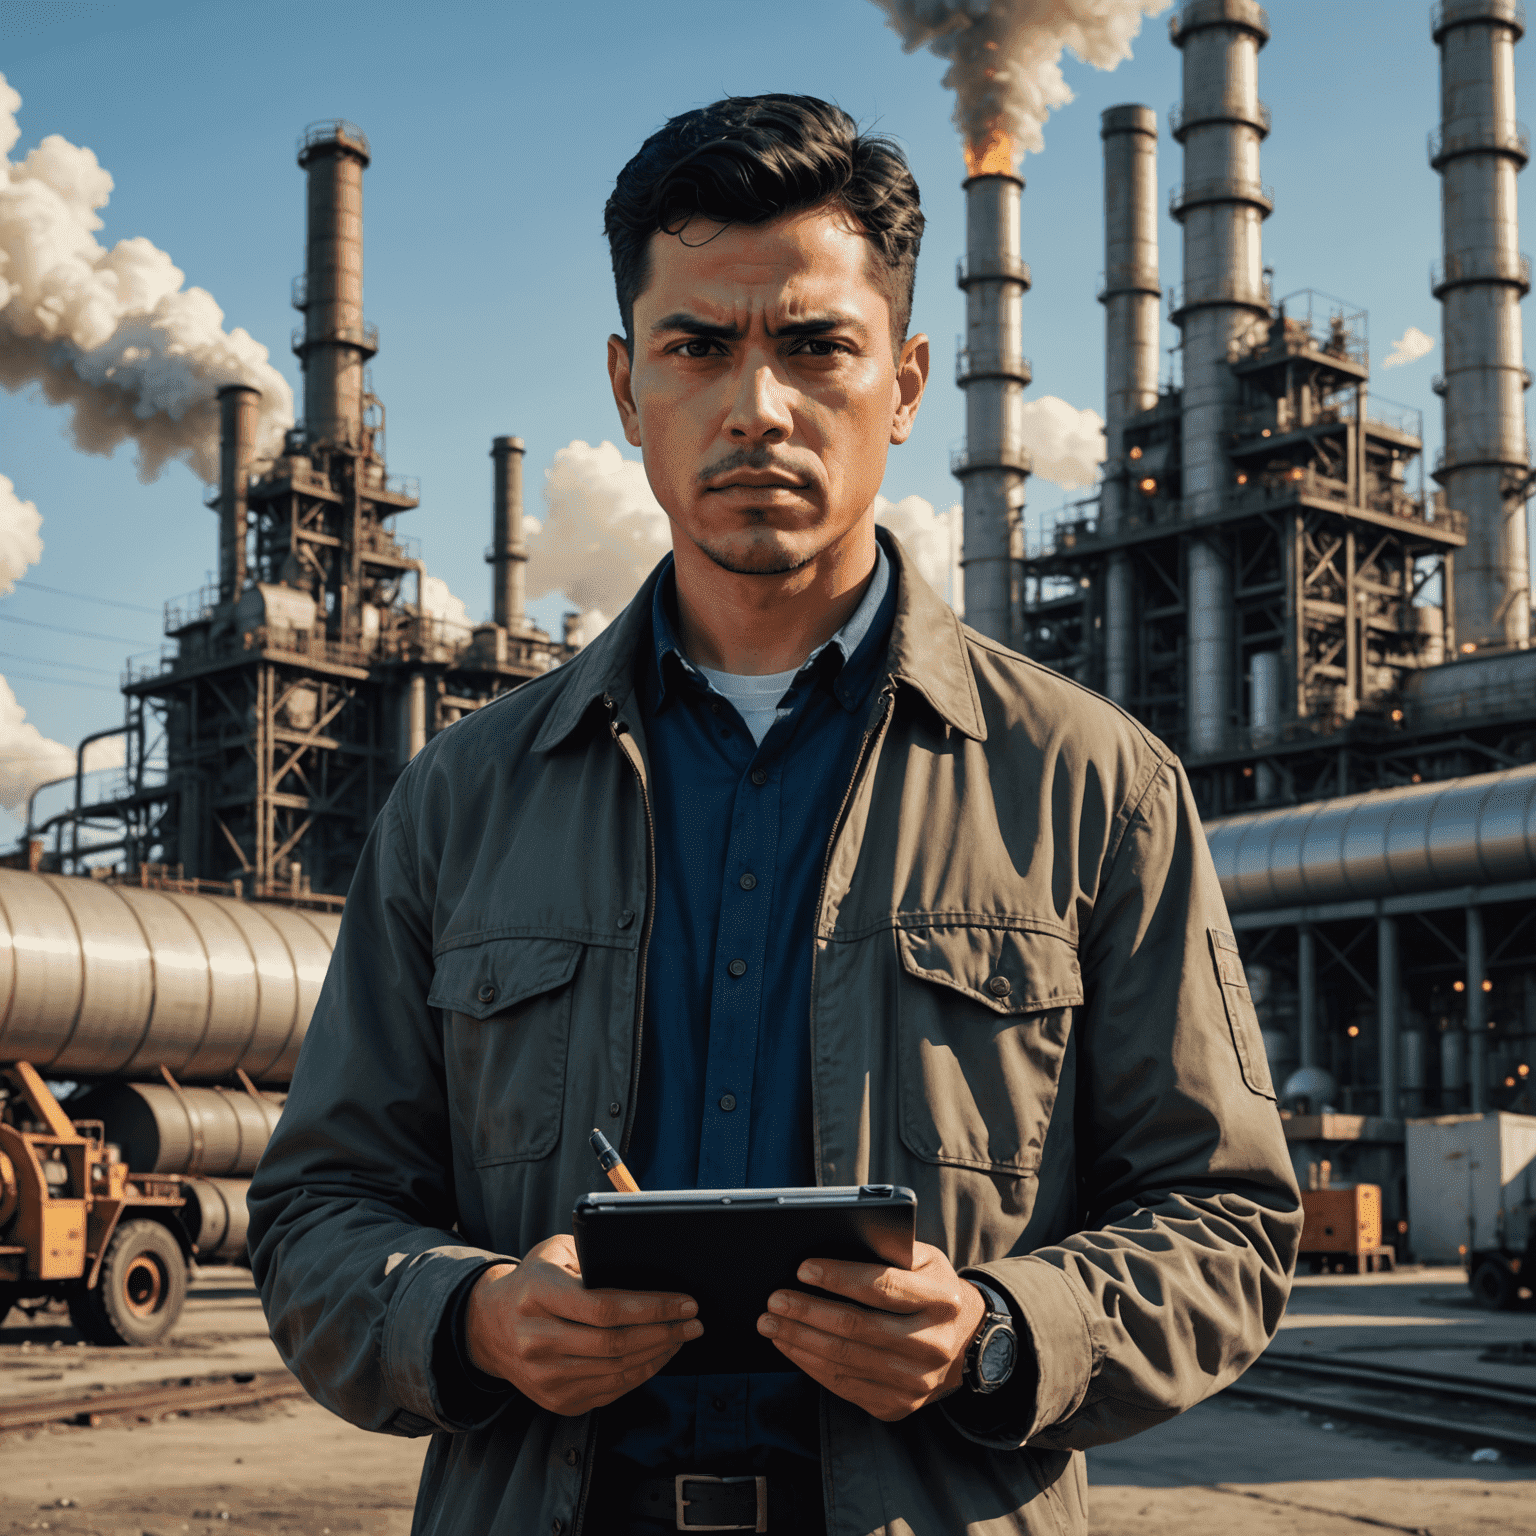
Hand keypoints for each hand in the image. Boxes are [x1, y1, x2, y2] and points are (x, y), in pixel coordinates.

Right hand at [464, 1233, 701, 1415]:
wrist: (489, 1328)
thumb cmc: (534, 1281)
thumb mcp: (554, 1253)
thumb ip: (594, 1255)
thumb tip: (648, 1265)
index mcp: (536, 1294)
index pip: (603, 1307)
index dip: (651, 1307)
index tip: (684, 1301)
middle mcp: (536, 1339)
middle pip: (615, 1343)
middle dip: (664, 1331)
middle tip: (694, 1321)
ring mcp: (544, 1377)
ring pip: (616, 1370)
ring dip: (659, 1353)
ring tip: (683, 1336)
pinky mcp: (556, 1400)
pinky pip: (610, 1390)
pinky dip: (642, 1372)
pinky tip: (660, 1354)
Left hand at [755, 1241, 985, 1421]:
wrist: (964, 1344)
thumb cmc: (931, 1289)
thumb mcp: (924, 1261)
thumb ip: (888, 1250)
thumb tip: (831, 1242)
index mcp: (942, 1300)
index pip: (882, 1287)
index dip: (839, 1277)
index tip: (802, 1268)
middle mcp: (933, 1344)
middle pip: (857, 1327)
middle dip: (808, 1311)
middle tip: (774, 1298)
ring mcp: (916, 1381)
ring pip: (845, 1360)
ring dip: (799, 1340)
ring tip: (770, 1322)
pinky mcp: (898, 1405)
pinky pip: (844, 1385)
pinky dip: (809, 1364)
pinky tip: (789, 1345)